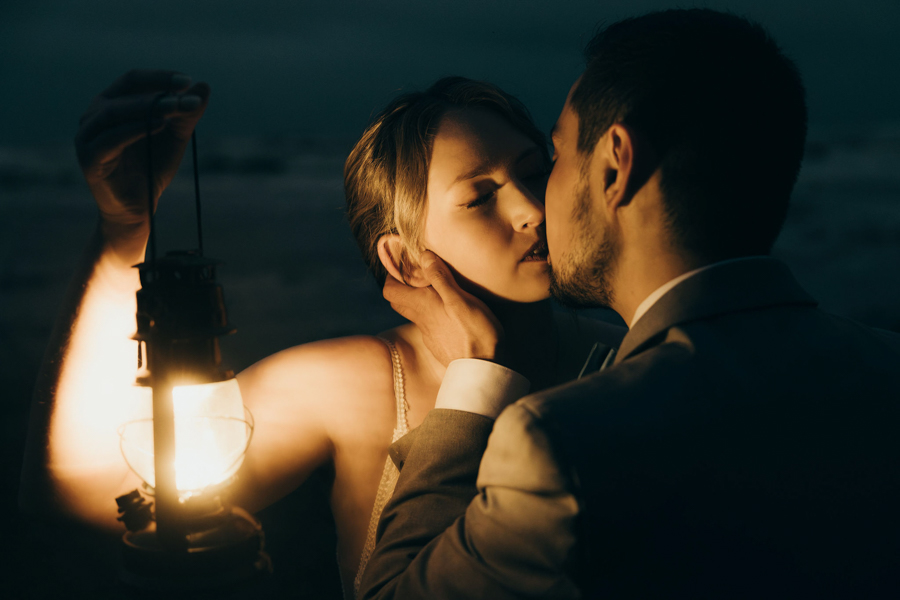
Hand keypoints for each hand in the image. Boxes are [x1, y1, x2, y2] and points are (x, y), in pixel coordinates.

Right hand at [75, 69, 210, 227]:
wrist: (138, 208)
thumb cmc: (152, 167)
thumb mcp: (174, 137)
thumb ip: (186, 114)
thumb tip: (204, 86)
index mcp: (111, 103)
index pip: (133, 80)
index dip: (160, 77)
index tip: (188, 81)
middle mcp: (94, 115)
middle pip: (125, 92)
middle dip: (159, 93)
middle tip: (187, 97)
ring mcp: (87, 135)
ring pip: (115, 112)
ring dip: (149, 108)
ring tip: (175, 109)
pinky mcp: (89, 158)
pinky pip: (110, 138)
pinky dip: (135, 129)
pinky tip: (158, 125)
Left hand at [383, 251, 506, 366]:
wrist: (482, 370)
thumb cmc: (474, 332)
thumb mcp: (459, 299)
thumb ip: (440, 278)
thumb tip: (423, 256)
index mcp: (422, 306)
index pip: (390, 291)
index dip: (392, 276)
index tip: (405, 264)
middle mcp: (421, 320)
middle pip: (399, 302)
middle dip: (403, 287)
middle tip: (418, 274)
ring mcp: (430, 335)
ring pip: (415, 314)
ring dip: (420, 301)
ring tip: (437, 289)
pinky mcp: (440, 345)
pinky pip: (430, 326)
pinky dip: (433, 315)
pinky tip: (450, 313)